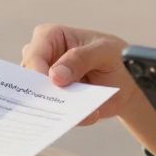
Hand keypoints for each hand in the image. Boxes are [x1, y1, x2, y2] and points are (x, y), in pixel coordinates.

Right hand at [19, 24, 134, 124]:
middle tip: (60, 104)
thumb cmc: (115, 57)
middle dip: (42, 94)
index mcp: (50, 37)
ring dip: (56, 108)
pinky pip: (51, 114)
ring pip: (37, 99)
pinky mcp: (53, 102)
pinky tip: (87, 116)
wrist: (127, 83)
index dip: (37, 71)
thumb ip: (81, 58)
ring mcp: (46, 82)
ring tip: (79, 112)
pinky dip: (67, 119)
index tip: (51, 85)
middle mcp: (42, 59)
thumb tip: (56, 76)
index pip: (34, 54)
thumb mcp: (104, 52)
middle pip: (28, 79)